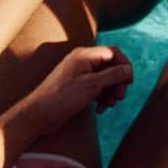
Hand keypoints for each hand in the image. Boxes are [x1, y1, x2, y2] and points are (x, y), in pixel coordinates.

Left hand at [16, 45, 132, 139]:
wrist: (38, 114)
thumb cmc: (62, 97)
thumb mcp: (92, 85)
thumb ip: (113, 75)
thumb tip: (128, 69)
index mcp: (85, 55)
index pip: (112, 53)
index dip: (124, 65)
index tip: (130, 82)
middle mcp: (82, 62)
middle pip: (110, 67)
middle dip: (118, 82)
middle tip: (120, 97)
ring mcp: (79, 74)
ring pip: (104, 79)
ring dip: (110, 92)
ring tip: (110, 105)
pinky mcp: (77, 87)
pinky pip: (96, 88)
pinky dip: (101, 97)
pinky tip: (100, 109)